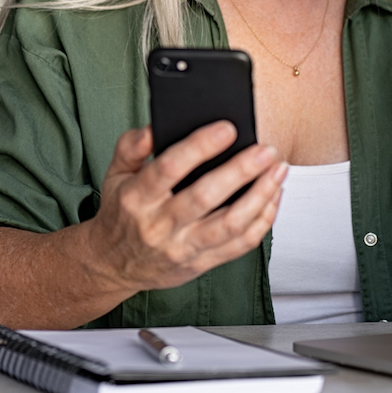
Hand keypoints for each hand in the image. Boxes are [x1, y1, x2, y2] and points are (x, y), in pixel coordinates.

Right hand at [83, 122, 286, 293]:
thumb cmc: (121, 214)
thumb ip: (130, 146)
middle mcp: (160, 225)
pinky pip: (239, 245)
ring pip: (229, 224)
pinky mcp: (201, 263)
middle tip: (265, 149)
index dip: (200, 147)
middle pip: (206, 196)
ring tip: (278, 170)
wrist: (113, 265)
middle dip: (241, 171)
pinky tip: (273, 197)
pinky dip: (262, 220)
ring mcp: (182, 248)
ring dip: (260, 196)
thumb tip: (153, 127)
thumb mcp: (114, 174)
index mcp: (137, 198)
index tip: (227, 129)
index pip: (169, 168)